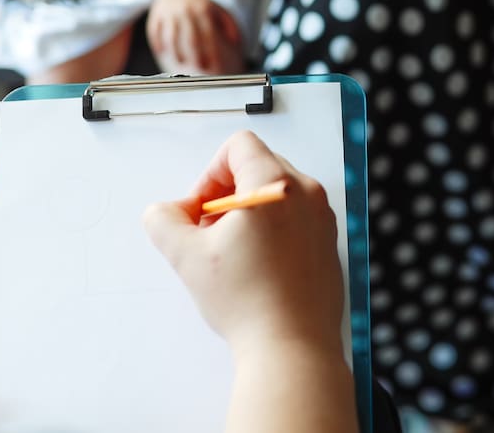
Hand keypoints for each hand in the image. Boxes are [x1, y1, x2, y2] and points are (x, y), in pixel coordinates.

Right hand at [141, 131, 342, 356]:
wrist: (292, 348)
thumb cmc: (248, 302)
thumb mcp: (186, 256)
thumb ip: (163, 221)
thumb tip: (164, 212)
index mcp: (276, 184)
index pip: (239, 146)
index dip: (209, 174)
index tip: (201, 211)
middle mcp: (307, 194)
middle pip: (258, 167)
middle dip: (225, 194)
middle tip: (209, 234)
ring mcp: (323, 219)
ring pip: (277, 194)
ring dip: (247, 213)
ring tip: (231, 254)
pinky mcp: (329, 244)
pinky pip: (295, 219)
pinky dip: (271, 231)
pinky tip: (256, 269)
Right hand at [147, 0, 241, 73]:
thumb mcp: (216, 5)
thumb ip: (228, 22)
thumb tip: (235, 41)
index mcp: (202, 9)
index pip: (208, 34)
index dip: (211, 50)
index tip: (214, 62)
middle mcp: (185, 11)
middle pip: (191, 39)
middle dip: (196, 56)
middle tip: (200, 67)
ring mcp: (169, 13)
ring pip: (172, 38)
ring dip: (177, 53)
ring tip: (182, 61)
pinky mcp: (156, 14)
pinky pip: (155, 32)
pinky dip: (158, 43)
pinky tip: (163, 52)